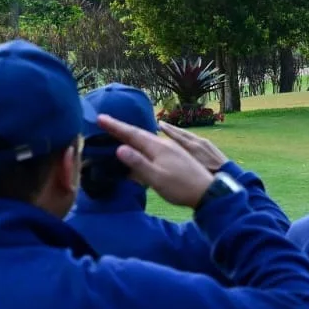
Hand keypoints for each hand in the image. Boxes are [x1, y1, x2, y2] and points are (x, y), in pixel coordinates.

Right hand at [98, 115, 214, 209]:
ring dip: (132, 135)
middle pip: (139, 134)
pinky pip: (154, 146)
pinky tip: (143, 146)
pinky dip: (143, 144)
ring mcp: (172, 149)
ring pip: (147, 139)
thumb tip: (119, 148)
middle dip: (121, 128)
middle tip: (104, 121)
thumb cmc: (180, 187)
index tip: (100, 117)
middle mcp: (165, 144)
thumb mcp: (156, 178)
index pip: (132, 134)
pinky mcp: (175, 156)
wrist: (207, 191)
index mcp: (158, 147)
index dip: (116, 126)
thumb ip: (138, 163)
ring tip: (119, 132)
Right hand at [159, 121, 228, 172]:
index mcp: (192, 147)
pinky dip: (188, 136)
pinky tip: (186, 137)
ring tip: (172, 129)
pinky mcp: (209, 145)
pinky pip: (195, 138)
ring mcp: (205, 143)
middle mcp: (198, 142)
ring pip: (189, 135)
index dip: (168, 131)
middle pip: (182, 133)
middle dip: (172, 128)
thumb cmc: (207, 173)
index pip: (177, 136)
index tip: (160, 124)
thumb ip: (181, 158)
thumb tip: (169, 152)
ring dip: (179, 131)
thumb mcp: (192, 166)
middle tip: (162, 123)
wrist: (226, 172)